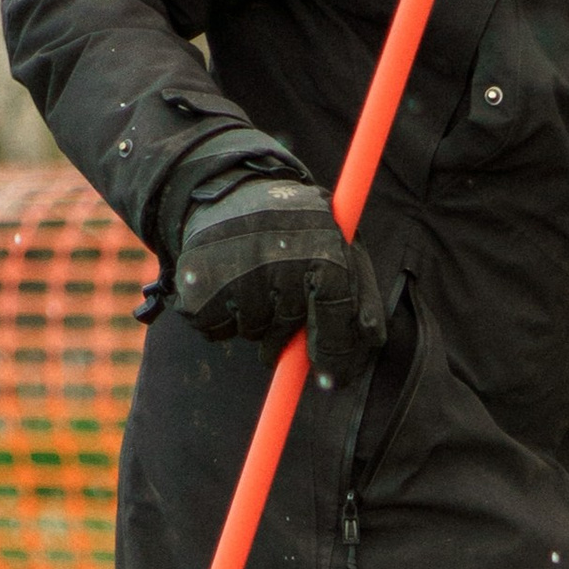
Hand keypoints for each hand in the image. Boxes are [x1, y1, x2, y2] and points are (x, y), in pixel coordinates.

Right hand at [172, 176, 386, 386]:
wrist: (228, 189)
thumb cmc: (295, 227)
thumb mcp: (339, 244)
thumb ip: (360, 292)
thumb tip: (371, 340)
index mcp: (322, 250)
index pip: (335, 316)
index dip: (335, 352)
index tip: (331, 380)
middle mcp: (280, 262)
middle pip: (288, 330)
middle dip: (286, 330)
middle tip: (278, 299)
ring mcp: (236, 275)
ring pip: (253, 331)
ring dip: (254, 317)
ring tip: (250, 273)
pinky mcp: (197, 289)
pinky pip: (216, 330)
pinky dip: (221, 317)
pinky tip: (225, 280)